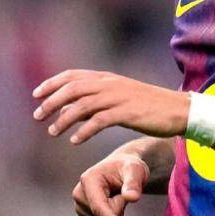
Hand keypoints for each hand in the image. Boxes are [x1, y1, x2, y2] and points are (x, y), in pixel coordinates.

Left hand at [32, 69, 188, 144]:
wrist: (178, 110)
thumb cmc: (150, 106)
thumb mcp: (121, 98)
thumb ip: (97, 101)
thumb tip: (71, 109)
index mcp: (109, 78)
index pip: (73, 75)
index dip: (52, 83)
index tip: (36, 95)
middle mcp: (111, 84)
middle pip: (73, 88)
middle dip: (51, 101)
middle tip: (37, 116)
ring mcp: (120, 97)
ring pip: (83, 104)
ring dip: (64, 118)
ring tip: (52, 131)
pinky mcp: (128, 113)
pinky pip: (99, 120)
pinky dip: (84, 130)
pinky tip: (75, 140)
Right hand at [73, 152, 149, 215]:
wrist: (122, 170)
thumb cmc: (128, 167)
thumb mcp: (135, 169)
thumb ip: (134, 182)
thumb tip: (132, 198)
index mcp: (89, 180)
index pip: (98, 206)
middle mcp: (80, 195)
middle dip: (120, 211)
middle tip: (126, 193)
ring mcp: (80, 209)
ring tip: (122, 199)